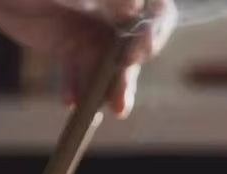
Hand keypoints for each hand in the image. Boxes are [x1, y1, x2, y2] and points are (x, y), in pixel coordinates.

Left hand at [0, 0, 177, 116]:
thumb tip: (134, 8)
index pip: (157, 11)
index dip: (153, 33)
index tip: (137, 54)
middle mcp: (115, 9)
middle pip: (136, 46)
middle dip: (127, 74)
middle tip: (119, 102)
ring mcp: (95, 29)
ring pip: (111, 66)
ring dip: (108, 90)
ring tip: (100, 110)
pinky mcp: (73, 47)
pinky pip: (82, 74)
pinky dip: (78, 89)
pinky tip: (70, 101)